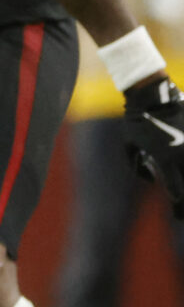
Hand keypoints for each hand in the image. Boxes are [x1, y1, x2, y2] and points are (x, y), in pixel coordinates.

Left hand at [122, 76, 183, 216]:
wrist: (153, 96)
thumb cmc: (136, 121)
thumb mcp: (129, 145)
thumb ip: (136, 166)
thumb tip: (149, 180)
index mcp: (164, 158)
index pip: (175, 187)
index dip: (177, 199)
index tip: (176, 200)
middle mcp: (182, 153)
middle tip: (181, 210)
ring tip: (180, 191)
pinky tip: (183, 169)